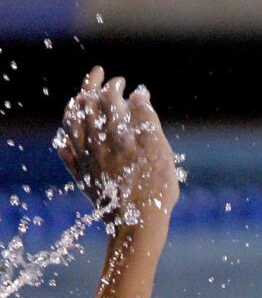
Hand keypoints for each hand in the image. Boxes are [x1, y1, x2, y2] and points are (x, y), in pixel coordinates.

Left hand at [57, 66, 178, 221]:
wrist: (136, 222)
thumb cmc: (154, 187)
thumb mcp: (159, 150)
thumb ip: (147, 119)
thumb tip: (138, 94)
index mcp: (115, 132)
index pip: (109, 98)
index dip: (115, 86)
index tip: (123, 82)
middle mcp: (96, 141)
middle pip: (86, 106)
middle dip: (91, 86)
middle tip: (99, 75)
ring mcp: (86, 159)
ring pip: (72, 125)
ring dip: (75, 107)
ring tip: (80, 98)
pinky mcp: (83, 176)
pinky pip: (66, 152)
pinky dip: (66, 138)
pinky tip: (67, 136)